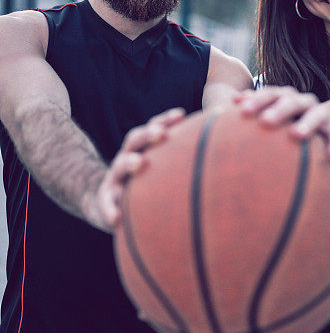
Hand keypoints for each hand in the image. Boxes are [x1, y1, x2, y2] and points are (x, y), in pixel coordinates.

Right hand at [90, 108, 185, 231]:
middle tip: (161, 134)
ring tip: (140, 162)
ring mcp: (115, 177)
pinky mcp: (106, 199)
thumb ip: (181, 158)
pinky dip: (109, 209)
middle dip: (148, 134)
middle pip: (135, 140)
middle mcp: (127, 157)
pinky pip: (106, 204)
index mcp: (143, 148)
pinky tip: (117, 218)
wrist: (113, 202)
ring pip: (119, 166)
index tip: (181, 115)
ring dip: (129, 162)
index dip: (165, 120)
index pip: (153, 128)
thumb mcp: (161, 167)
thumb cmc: (149, 182)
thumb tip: (220, 145)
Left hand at [235, 86, 329, 158]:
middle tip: (264, 122)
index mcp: (285, 97)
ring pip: (316, 115)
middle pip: (290, 101)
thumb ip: (256, 108)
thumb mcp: (276, 113)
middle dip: (277, 110)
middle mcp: (303, 102)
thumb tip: (230, 102)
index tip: (240, 111)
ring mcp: (322, 113)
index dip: (256, 100)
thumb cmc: (293, 120)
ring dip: (307, 124)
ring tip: (296, 136)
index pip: (269, 94)